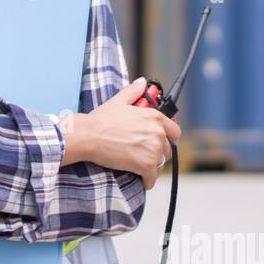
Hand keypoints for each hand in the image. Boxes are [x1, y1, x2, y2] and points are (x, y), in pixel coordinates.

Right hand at [62, 77, 181, 190]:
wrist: (89, 136)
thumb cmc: (101, 120)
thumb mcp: (119, 101)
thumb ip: (134, 91)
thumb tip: (142, 82)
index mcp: (154, 117)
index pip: (175, 132)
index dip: (169, 139)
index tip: (162, 144)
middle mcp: (158, 133)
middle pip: (168, 150)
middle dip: (158, 154)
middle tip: (143, 156)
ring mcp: (153, 150)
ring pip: (160, 165)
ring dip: (151, 168)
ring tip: (139, 167)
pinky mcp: (146, 165)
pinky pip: (152, 178)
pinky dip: (147, 181)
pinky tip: (141, 179)